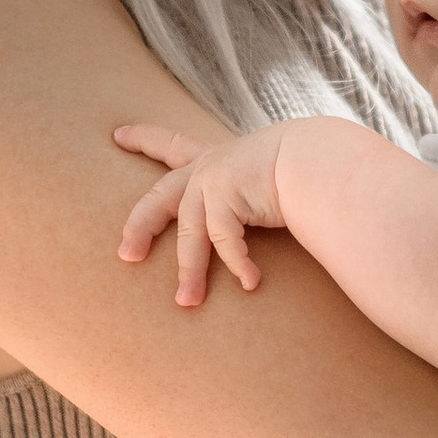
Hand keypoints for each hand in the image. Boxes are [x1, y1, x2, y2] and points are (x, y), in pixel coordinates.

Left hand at [114, 120, 292, 305]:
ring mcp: (213, 179)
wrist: (319, 161)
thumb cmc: (306, 170)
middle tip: (126, 255)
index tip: (118, 135)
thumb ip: (254, 198)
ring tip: (187, 302)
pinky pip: (224, 240)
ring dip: (190, 271)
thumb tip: (258, 218)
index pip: (174, 144)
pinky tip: (251, 283)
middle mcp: (209, 166)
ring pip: (190, 233)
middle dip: (140, 225)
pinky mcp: (224, 194)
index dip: (145, 139)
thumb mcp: (269, 179)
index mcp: (216, 157)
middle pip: (160, 197)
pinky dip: (238, 264)